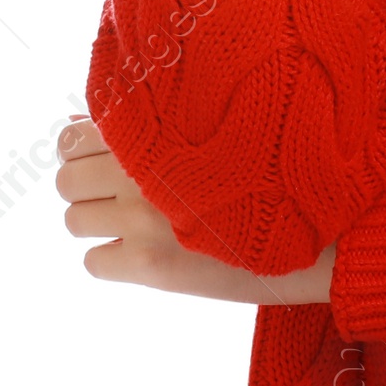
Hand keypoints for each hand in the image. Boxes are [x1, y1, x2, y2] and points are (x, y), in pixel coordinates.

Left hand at [55, 115, 335, 302]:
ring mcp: (143, 219)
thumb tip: (83, 119)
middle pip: (66, 179)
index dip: (83, 144)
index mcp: (162, 125)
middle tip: (117, 187)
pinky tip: (148, 248)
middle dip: (84, 182)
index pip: (78, 133)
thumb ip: (155, 119)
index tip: (101, 151)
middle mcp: (144, 168)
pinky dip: (112, 255)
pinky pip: (94, 261)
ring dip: (97, 218)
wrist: (319, 227)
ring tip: (136, 217)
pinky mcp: (150, 267)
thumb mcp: (219, 126)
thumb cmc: (275, 165)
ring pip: (74, 219)